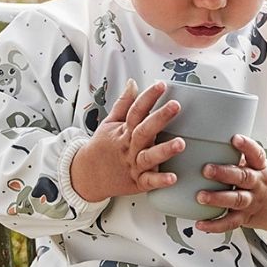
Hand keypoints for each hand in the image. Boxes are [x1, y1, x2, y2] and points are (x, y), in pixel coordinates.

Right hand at [70, 80, 184, 201]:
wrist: (86, 176)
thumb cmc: (102, 148)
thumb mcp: (109, 123)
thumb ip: (124, 104)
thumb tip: (132, 84)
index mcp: (124, 130)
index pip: (136, 110)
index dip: (148, 97)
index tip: (160, 85)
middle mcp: (129, 146)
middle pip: (144, 130)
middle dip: (160, 117)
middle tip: (175, 106)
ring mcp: (133, 164)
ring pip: (148, 156)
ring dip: (164, 150)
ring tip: (180, 143)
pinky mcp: (137, 182)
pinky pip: (149, 181)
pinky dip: (160, 180)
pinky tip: (172, 177)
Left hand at [195, 134, 266, 234]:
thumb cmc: (264, 181)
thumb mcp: (258, 166)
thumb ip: (240, 158)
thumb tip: (213, 144)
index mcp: (261, 168)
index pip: (256, 154)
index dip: (247, 146)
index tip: (235, 139)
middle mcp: (258, 184)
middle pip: (243, 177)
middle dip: (224, 173)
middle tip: (206, 170)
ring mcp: (252, 202)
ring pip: (236, 200)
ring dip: (218, 198)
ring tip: (201, 196)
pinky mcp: (246, 217)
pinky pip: (230, 222)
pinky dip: (215, 225)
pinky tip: (201, 224)